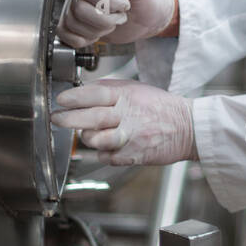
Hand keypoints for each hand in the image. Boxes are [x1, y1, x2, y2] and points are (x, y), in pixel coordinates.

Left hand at [51, 79, 197, 165]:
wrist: (188, 127)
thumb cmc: (159, 107)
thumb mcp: (136, 89)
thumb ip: (110, 89)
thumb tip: (82, 92)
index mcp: (128, 95)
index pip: (97, 93)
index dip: (76, 97)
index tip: (61, 100)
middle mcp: (129, 115)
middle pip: (94, 117)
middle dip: (70, 119)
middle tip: (57, 119)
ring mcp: (132, 136)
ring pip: (98, 140)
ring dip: (88, 138)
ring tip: (88, 133)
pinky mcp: (134, 155)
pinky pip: (108, 157)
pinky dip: (103, 153)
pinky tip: (109, 145)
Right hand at [55, 0, 175, 46]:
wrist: (150, 17)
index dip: (108, 3)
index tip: (125, 3)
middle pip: (78, 8)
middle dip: (104, 19)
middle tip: (120, 16)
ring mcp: (77, 0)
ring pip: (71, 22)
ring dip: (96, 30)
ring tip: (111, 23)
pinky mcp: (76, 19)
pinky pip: (64, 32)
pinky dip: (82, 39)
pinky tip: (97, 33)